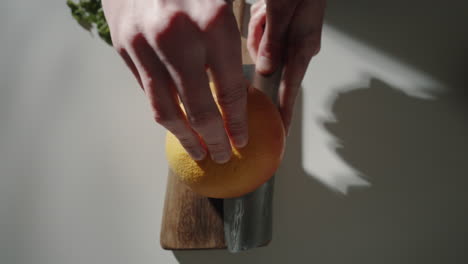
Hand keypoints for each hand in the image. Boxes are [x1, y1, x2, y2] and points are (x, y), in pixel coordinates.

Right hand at [102, 0, 246, 162]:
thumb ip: (234, 39)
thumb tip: (242, 85)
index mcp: (214, 20)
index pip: (230, 90)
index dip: (237, 121)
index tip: (241, 140)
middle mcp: (177, 36)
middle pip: (198, 108)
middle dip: (213, 138)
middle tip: (221, 155)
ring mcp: (145, 43)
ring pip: (166, 108)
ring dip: (184, 136)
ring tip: (197, 152)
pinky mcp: (123, 46)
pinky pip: (146, 90)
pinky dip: (164, 111)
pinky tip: (176, 123)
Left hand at [247, 0, 325, 132]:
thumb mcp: (281, 8)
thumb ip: (272, 41)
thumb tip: (265, 69)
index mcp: (304, 45)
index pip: (291, 88)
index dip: (284, 112)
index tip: (280, 133)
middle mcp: (300, 44)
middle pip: (270, 62)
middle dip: (261, 42)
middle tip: (266, 17)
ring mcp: (292, 36)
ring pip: (264, 46)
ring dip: (260, 27)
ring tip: (267, 7)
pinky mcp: (284, 28)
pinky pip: (265, 33)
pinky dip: (261, 20)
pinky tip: (266, 6)